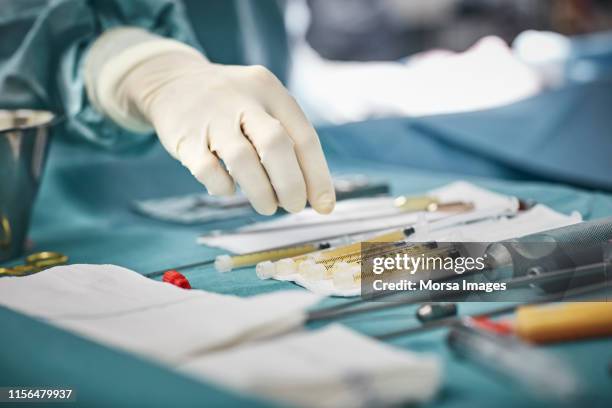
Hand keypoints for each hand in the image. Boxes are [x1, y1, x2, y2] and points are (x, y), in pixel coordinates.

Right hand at [124, 52, 334, 214]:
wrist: (172, 81)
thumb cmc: (231, 105)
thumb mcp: (262, 104)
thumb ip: (287, 140)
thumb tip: (312, 193)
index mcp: (270, 91)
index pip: (304, 137)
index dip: (318, 176)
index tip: (324, 205)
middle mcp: (243, 99)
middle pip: (276, 144)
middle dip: (291, 184)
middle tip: (294, 207)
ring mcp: (211, 116)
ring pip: (242, 159)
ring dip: (261, 192)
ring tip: (267, 207)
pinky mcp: (184, 136)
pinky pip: (208, 170)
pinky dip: (224, 187)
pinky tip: (229, 189)